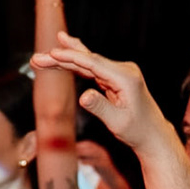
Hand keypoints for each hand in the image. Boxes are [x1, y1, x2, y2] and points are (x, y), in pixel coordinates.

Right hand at [30, 33, 175, 156]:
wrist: (153, 135)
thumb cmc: (138, 131)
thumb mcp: (118, 123)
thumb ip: (100, 107)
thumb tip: (84, 96)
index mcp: (126, 77)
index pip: (93, 63)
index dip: (71, 57)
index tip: (52, 54)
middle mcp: (124, 70)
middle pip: (87, 60)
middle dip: (61, 58)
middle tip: (37, 58)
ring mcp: (119, 72)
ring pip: (87, 63)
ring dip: (64, 60)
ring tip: (41, 57)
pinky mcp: (114, 78)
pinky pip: (91, 69)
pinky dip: (75, 65)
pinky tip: (63, 53)